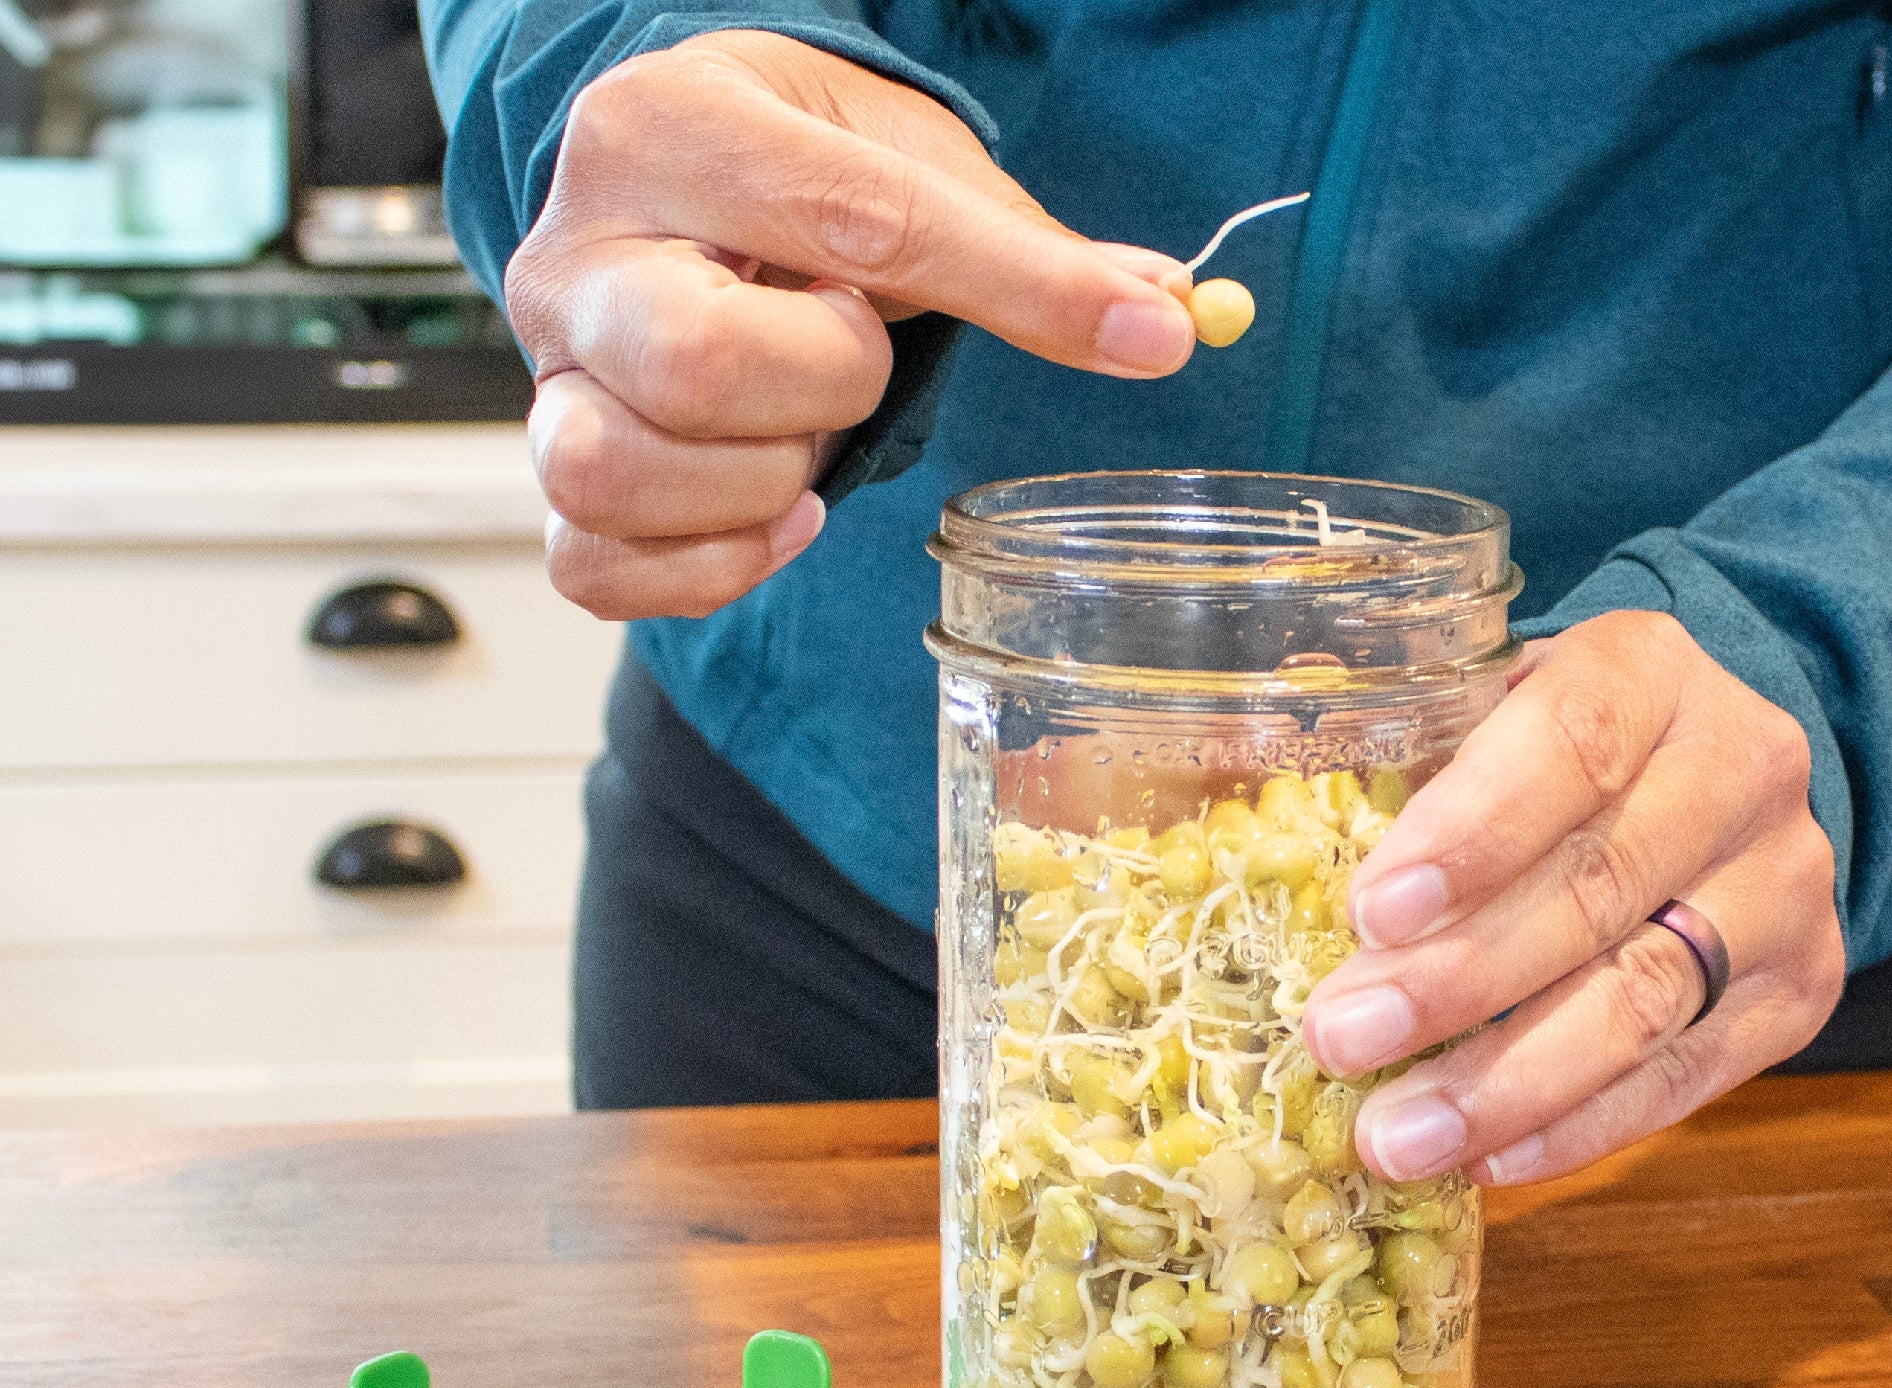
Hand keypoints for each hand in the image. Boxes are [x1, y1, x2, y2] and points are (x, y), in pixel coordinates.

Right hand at [504, 29, 1194, 620]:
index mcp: (670, 128)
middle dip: (824, 390)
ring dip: (761, 484)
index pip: (858, 223)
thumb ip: (1020, 244)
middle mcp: (577, 254)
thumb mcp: (900, 158)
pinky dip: (707, 568)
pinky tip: (772, 516)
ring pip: (620, 476)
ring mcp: (546, 377)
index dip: (1018, 290)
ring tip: (799, 429)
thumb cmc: (782, 167)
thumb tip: (1161, 314)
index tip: (1141, 334)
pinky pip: (594, 569)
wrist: (668, 193)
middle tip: (850, 358)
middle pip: (695, 368)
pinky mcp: (545, 476)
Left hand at [1300, 611, 1845, 1184]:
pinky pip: (1688, 1076)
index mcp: (1648, 672)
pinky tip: (1486, 1160)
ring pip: (1645, 996)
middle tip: (1341, 1041)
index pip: (1570, 742)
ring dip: (1506, 1082)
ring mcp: (1783, 885)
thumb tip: (1269, 875)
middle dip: (1455, 980)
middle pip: (1597, 887)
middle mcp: (1740, 768)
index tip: (1372, 912)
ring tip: (1396, 1136)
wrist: (1709, 778)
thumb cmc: (1546, 753)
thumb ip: (1407, 767)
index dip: (1472, 832)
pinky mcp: (1800, 988)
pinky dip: (1579, 1127)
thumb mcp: (1483, 712)